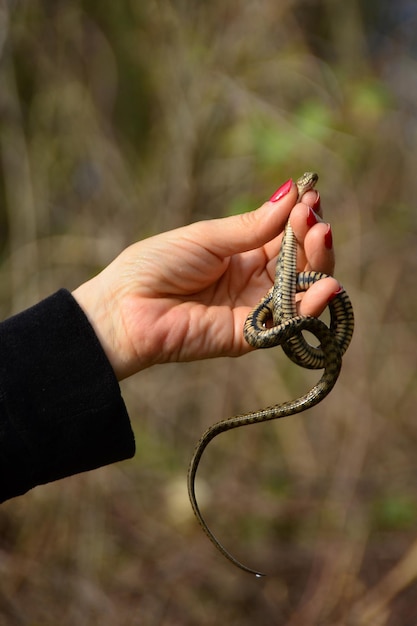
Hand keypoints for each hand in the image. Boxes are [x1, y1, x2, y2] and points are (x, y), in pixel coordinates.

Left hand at [73, 180, 339, 379]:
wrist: (124, 308)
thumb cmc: (156, 265)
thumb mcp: (207, 237)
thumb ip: (251, 226)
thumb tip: (291, 194)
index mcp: (241, 254)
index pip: (284, 236)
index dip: (300, 218)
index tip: (311, 196)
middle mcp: (253, 281)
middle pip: (299, 261)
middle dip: (311, 237)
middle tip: (312, 218)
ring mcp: (254, 308)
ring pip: (301, 289)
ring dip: (319, 264)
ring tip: (320, 236)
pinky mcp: (251, 335)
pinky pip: (289, 321)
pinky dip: (312, 306)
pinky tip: (327, 285)